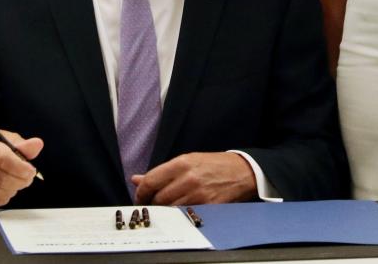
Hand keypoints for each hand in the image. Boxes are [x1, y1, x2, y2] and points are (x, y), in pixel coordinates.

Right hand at [0, 131, 43, 206]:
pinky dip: (5, 196)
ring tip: (17, 183)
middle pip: (1, 177)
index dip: (20, 168)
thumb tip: (37, 144)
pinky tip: (7, 189)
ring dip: (13, 189)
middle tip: (27, 178)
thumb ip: (23, 145)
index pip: (3, 160)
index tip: (30, 170)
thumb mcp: (6, 139)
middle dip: (20, 181)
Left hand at [133, 152, 256, 205]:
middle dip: (152, 204)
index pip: (151, 180)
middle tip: (151, 206)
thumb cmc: (213, 165)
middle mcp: (189, 178)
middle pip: (159, 198)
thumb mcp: (187, 161)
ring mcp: (199, 194)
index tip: (139, 198)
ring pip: (170, 209)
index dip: (141, 192)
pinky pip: (185, 215)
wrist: (242, 171)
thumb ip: (161, 172)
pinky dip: (179, 216)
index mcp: (182, 163)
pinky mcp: (208, 207)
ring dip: (164, 212)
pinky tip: (179, 213)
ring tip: (165, 209)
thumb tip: (136, 179)